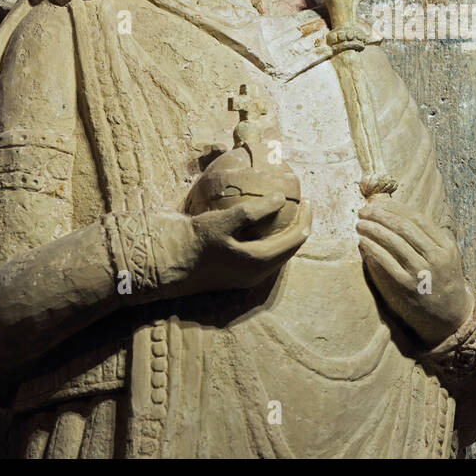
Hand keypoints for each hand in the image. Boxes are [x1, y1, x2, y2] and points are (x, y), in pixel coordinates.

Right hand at [155, 194, 308, 294]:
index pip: (295, 239)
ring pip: (279, 254)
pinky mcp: (238, 274)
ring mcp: (248, 276)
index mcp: (259, 261)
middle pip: (290, 249)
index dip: (305, 219)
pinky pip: (265, 256)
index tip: (307, 200)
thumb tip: (280, 198)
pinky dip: (272, 240)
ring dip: (286, 235)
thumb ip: (252, 211)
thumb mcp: (222, 222)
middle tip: (302, 206)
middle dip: (300, 227)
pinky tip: (264, 225)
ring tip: (287, 214)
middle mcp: (258, 273)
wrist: (169, 264)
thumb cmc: (195, 241)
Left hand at [356, 198, 473, 345]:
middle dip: (380, 216)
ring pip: (394, 243)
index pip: (418, 218)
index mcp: (446, 245)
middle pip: (404, 228)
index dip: (395, 208)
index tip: (379, 203)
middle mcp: (435, 257)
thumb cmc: (444, 280)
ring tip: (360, 224)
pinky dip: (373, 249)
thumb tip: (399, 214)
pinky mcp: (407, 287)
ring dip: (373, 230)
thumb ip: (431, 236)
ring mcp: (421, 273)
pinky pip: (386, 263)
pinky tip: (363, 242)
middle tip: (363, 211)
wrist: (451, 316)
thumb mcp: (447, 255)